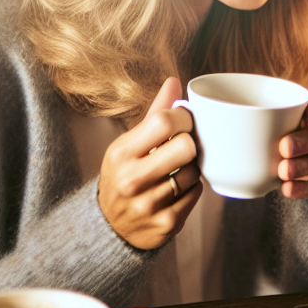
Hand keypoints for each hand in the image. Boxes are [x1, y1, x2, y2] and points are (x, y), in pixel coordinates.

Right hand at [98, 77, 202, 249]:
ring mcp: (149, 204)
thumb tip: (174, 81)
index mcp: (121, 153)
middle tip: (183, 146)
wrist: (110, 227)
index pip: (164, 121)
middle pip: (185, 147)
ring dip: (191, 168)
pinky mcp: (167, 223)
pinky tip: (177, 189)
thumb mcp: (129, 144)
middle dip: (189, 144)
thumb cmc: (125, 174)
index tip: (184, 121)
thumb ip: (155, 114)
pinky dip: (192, 188)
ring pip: (194, 172)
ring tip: (176, 170)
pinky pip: (197, 193)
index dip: (183, 117)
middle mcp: (131, 179)